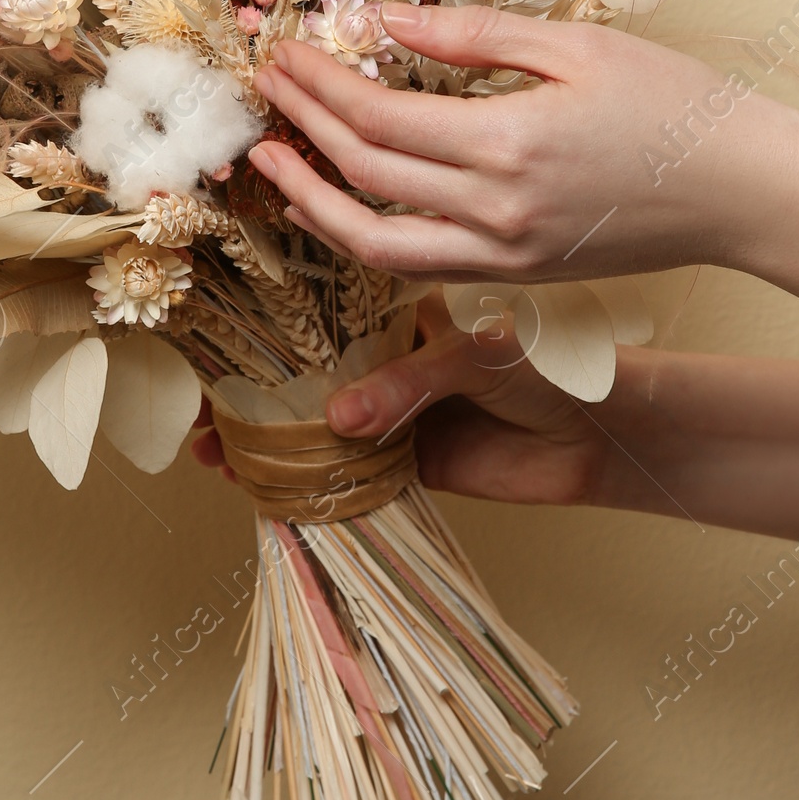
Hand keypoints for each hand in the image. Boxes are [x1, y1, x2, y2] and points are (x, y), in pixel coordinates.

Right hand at [191, 298, 612, 506]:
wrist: (605, 438)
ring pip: (309, 427)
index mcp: (396, 316)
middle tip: (193, 403)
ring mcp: (389, 416)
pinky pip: (339, 476)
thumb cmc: (551, 369)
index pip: (316, 311)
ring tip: (211, 451)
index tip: (211, 330)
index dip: (262, 321)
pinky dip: (297, 483)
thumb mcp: (478, 357)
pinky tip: (256, 488)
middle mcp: (382, 362)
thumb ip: (411, 383)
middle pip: (298, 374)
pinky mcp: (402, 469)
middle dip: (242, 387)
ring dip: (259, 440)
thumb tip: (341, 419)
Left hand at [248, 3, 778, 282]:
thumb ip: (473, 36)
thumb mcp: (576, 46)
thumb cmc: (672, 104)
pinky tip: (334, 202)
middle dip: (303, 129)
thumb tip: (384, 22)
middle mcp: (498, 213)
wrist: (743, 190)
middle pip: (365, 177)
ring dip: (312, 202)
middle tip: (265, 89)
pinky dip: (362, 237)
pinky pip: (416, 266)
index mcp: (511, 145)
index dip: (320, 86)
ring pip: (375, 246)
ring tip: (271, 160)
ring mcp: (505, 256)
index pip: (380, 120)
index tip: (284, 54)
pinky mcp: (516, 277)